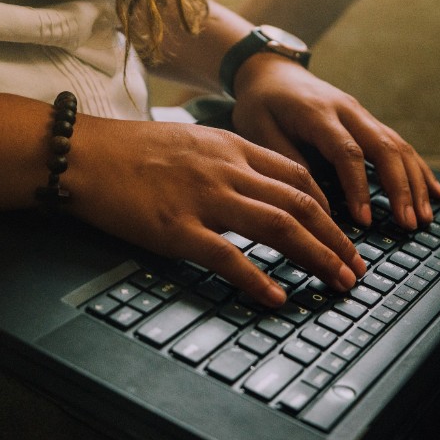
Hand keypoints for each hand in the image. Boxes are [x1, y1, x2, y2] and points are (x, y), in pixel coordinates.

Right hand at [66, 117, 365, 306]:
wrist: (83, 154)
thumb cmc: (130, 151)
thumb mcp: (191, 141)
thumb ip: (226, 160)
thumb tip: (254, 188)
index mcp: (232, 147)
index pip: (299, 175)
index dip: (329, 207)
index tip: (343, 232)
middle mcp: (228, 170)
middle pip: (302, 204)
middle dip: (337, 239)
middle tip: (356, 268)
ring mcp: (205, 199)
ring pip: (280, 227)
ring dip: (317, 257)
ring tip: (338, 282)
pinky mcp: (178, 228)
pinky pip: (229, 257)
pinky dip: (259, 279)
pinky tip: (278, 298)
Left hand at [230, 55, 439, 228]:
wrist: (271, 69)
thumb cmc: (260, 103)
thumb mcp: (257, 129)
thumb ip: (285, 160)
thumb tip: (313, 197)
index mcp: (318, 113)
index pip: (347, 152)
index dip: (358, 187)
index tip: (364, 220)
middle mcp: (348, 110)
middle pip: (385, 148)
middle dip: (401, 188)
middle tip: (409, 223)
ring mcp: (362, 114)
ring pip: (398, 146)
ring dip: (415, 183)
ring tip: (425, 217)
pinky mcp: (368, 121)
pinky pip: (399, 144)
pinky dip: (418, 169)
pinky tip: (433, 193)